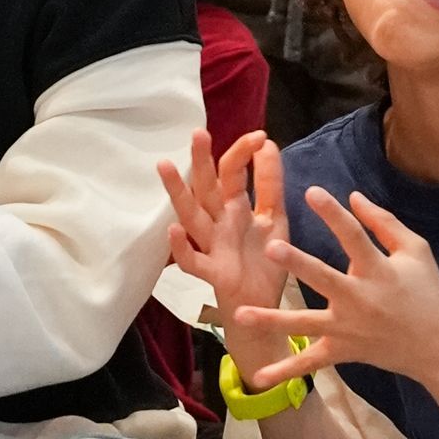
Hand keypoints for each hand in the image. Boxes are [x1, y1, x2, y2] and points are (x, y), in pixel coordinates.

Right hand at [158, 129, 290, 387]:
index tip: (261, 136)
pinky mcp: (213, 273)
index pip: (232, 172)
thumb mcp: (274, 216)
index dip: (243, 153)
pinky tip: (173, 230)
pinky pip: (192, 260)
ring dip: (178, 192)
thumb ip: (270, 183)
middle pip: (206, 187)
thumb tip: (268, 143)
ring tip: (164, 166)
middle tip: (198, 133)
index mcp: (234, 207)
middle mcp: (219, 222)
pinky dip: (181, 247)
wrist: (265, 306)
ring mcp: (212, 246)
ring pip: (191, 215)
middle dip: (201, 161)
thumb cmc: (264, 259)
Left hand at [235, 187, 438, 393]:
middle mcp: (358, 299)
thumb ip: (383, 222)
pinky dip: (285, 370)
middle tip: (270, 247)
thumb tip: (353, 196)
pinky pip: (310, 363)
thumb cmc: (428, 292)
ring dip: (272, 319)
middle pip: (323, 278)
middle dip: (297, 263)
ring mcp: (347, 329)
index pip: (353, 236)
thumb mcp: (416, 251)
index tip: (312, 190)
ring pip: (305, 323)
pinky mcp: (342, 351)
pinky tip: (258, 376)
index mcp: (377, 270)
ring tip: (239, 314)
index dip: (333, 213)